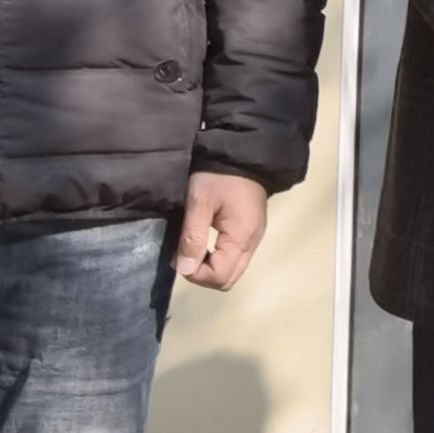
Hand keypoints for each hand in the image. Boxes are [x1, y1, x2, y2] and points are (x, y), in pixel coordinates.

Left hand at [177, 170, 268, 289]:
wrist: (243, 152)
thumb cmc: (218, 176)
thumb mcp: (199, 203)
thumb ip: (192, 237)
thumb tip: (184, 269)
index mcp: (241, 238)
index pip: (219, 276)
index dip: (196, 274)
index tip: (179, 256)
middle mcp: (252, 244)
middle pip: (228, 279)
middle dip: (203, 275)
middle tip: (185, 254)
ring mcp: (255, 239)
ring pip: (232, 270)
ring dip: (210, 267)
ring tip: (193, 246)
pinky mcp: (252, 232)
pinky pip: (236, 258)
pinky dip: (218, 257)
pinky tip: (206, 241)